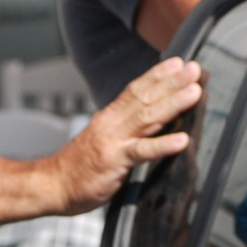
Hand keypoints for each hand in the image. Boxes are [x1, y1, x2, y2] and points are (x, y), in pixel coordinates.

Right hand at [44, 57, 201, 214]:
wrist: (52, 184)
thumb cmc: (78, 166)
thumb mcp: (102, 139)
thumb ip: (124, 129)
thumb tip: (150, 121)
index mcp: (109, 116)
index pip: (136, 89)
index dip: (158, 75)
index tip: (178, 62)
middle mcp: (111, 122)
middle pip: (145, 97)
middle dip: (172, 82)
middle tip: (195, 69)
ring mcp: (113, 140)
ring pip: (147, 117)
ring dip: (173, 103)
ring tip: (194, 93)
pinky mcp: (114, 161)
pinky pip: (142, 151)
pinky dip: (163, 144)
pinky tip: (182, 141)